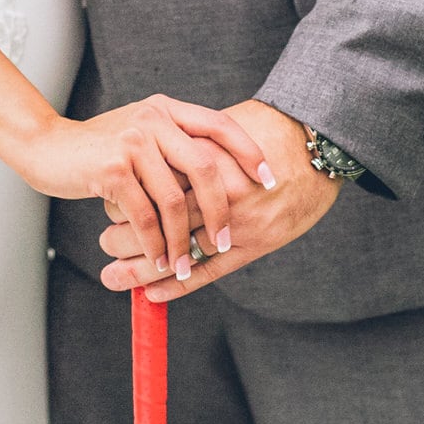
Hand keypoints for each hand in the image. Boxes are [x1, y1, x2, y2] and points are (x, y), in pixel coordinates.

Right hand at [14, 96, 266, 283]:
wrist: (47, 146)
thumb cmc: (96, 148)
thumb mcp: (139, 133)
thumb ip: (171, 145)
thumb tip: (213, 177)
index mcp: (166, 109)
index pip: (221, 125)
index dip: (249, 151)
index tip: (268, 179)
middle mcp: (154, 119)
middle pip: (206, 168)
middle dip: (220, 210)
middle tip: (226, 241)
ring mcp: (133, 142)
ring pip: (174, 200)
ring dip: (183, 239)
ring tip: (186, 264)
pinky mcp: (113, 169)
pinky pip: (145, 215)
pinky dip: (155, 244)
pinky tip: (159, 260)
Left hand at [98, 101, 338, 300]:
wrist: (320, 150)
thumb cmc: (272, 131)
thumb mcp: (224, 127)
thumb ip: (189, 141)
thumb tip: (154, 148)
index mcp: (203, 160)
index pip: (150, 186)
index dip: (125, 198)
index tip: (108, 202)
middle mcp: (216, 194)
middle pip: (157, 220)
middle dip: (124, 236)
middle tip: (103, 242)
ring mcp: (236, 223)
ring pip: (177, 251)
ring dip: (141, 267)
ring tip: (112, 275)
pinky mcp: (254, 245)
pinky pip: (209, 272)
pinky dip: (177, 286)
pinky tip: (151, 295)